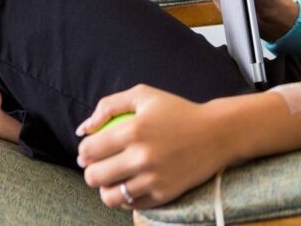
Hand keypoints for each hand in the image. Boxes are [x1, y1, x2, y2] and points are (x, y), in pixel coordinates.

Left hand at [76, 85, 232, 209]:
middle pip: (93, 176)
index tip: (95, 148)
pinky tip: (132, 184)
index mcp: (134, 130)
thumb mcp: (146, 95)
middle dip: (92, 170)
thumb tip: (83, 129)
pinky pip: (130, 204)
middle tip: (103, 163)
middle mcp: (142, 157)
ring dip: (106, 188)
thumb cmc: (179, 111)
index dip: (86, 149)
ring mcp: (153, 179)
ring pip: (108, 196)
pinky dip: (126, 197)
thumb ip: (109, 105)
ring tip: (115, 178)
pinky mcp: (164, 195)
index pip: (88, 150)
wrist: (218, 133)